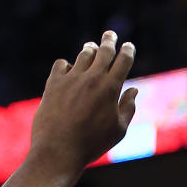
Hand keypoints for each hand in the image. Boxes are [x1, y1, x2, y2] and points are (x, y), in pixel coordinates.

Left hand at [31, 31, 137, 170]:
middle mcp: (92, 78)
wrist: (59, 151)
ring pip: (83, 55)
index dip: (128, 50)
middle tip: (110, 35)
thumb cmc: (92, 144)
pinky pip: (61, 64)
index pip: (123, 60)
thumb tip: (134, 89)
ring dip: (90, 50)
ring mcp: (71, 79)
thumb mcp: (118, 130)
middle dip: (109, 40)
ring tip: (92, 48)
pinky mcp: (53, 84)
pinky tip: (69, 70)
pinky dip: (67, 65)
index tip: (128, 46)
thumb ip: (128, 107)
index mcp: (111, 88)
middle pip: (104, 50)